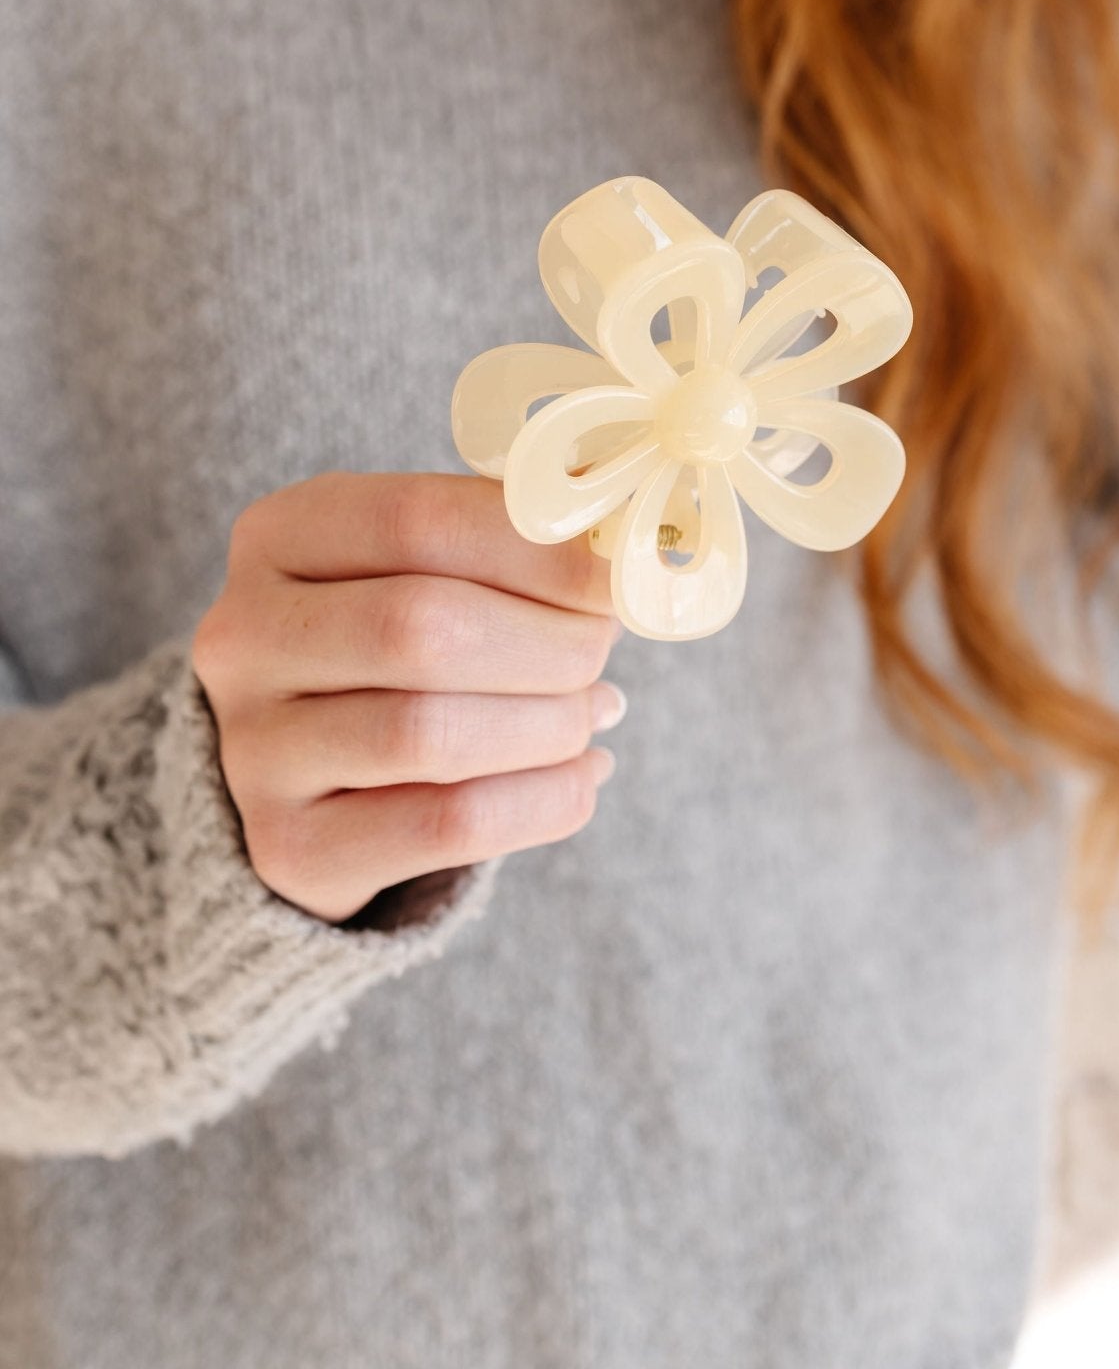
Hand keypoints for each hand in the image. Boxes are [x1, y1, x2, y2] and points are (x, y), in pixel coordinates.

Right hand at [191, 470, 624, 923]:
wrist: (311, 774)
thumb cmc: (395, 641)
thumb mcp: (428, 562)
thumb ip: (514, 535)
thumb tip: (627, 530)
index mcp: (278, 534)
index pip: (415, 521)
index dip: (536, 548)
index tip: (619, 573)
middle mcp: (242, 637)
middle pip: (421, 628)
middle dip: (547, 641)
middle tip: (603, 649)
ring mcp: (254, 750)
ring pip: (430, 734)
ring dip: (547, 723)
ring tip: (592, 711)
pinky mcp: (290, 847)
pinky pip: (444, 826)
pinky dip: (541, 800)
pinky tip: (583, 775)